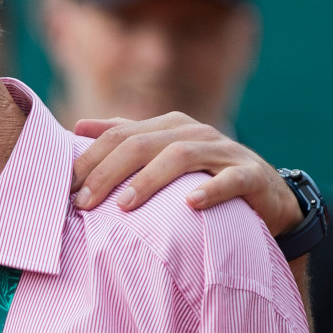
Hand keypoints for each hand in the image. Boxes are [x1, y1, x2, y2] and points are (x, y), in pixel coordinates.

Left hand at [70, 112, 302, 236]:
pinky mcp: (252, 175)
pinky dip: (210, 190)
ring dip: (149, 181)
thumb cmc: (203, 177)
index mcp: (168, 126)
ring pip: (180, 156)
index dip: (89, 160)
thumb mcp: (162, 156)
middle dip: (108, 173)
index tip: (64, 188)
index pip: (119, 135)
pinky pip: (231, 180)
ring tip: (124, 206)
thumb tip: (78, 126)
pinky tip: (190, 204)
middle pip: (142, 144)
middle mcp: (194, 132)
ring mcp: (224, 151)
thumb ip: (125, 138)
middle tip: (83, 202)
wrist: (267, 196)